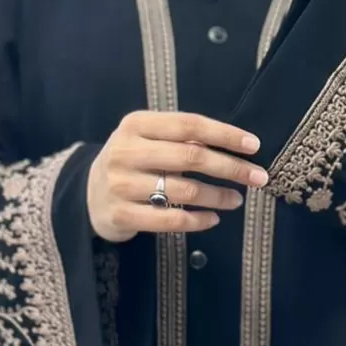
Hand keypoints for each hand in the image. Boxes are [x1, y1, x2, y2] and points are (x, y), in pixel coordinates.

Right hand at [87, 111, 268, 242]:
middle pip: (190, 157)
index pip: (189, 125)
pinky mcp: (121, 215)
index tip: (254, 145)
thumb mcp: (147, 138)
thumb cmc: (132, 160)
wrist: (88, 193)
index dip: (224, 134)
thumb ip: (181, 137)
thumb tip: (233, 144)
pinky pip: (169, 220)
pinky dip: (198, 221)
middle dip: (230, 167)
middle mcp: (126, 151)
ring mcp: (121, 184)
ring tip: (237, 199)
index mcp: (136, 124)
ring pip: (183, 191)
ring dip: (218, 196)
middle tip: (258, 177)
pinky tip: (213, 218)